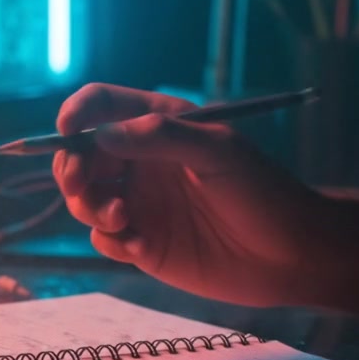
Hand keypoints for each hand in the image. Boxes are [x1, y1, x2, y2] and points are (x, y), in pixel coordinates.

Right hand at [52, 82, 337, 306]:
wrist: (291, 254)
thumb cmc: (263, 191)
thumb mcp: (218, 151)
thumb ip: (160, 135)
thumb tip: (101, 135)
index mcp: (160, 124)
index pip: (102, 105)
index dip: (78, 114)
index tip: (67, 131)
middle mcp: (143, 161)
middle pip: (81, 154)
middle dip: (71, 167)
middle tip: (82, 185)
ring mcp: (141, 202)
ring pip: (85, 198)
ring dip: (89, 206)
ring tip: (123, 219)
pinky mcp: (143, 243)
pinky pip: (104, 238)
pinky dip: (111, 240)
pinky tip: (143, 248)